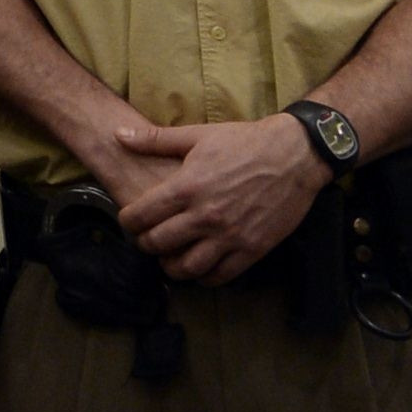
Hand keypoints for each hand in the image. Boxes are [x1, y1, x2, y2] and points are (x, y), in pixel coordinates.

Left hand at [110, 118, 327, 282]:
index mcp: (187, 187)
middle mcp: (205, 216)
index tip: (129, 221)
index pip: (141, 216)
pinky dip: (204, 277)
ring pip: (187, 268)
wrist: (294, 155)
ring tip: (170, 257)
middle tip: (147, 240)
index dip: (128, 222)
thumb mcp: (196, 135)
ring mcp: (230, 236)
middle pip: (159, 244)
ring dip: (172, 267)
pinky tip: (200, 266)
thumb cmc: (244, 142)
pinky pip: (220, 276)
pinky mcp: (253, 249)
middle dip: (146, 244)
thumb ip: (154, 140)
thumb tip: (118, 135)